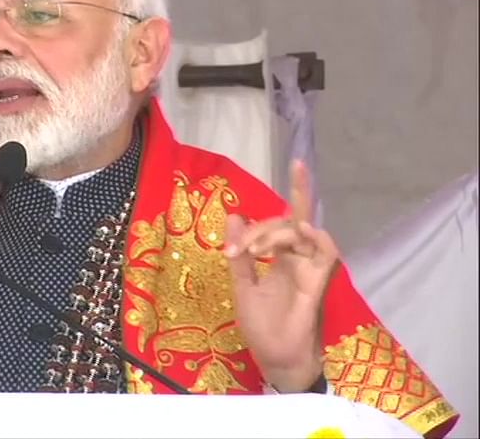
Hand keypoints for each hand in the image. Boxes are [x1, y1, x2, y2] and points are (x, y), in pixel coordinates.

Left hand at [224, 160, 338, 392]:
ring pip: (302, 229)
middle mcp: (299, 256)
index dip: (280, 203)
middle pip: (290, 219)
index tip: (268, 200)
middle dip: (263, 226)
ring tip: (256, 250)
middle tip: (241, 249)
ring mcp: (311, 265)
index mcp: (280, 255)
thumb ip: (240, 253)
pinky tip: (299, 231)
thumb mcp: (242, 286)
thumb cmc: (262, 326)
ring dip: (277, 232)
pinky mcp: (319, 279)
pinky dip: (313, 237)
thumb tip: (234, 215)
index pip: (285, 217)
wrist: (275, 358)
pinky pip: (325, 250)